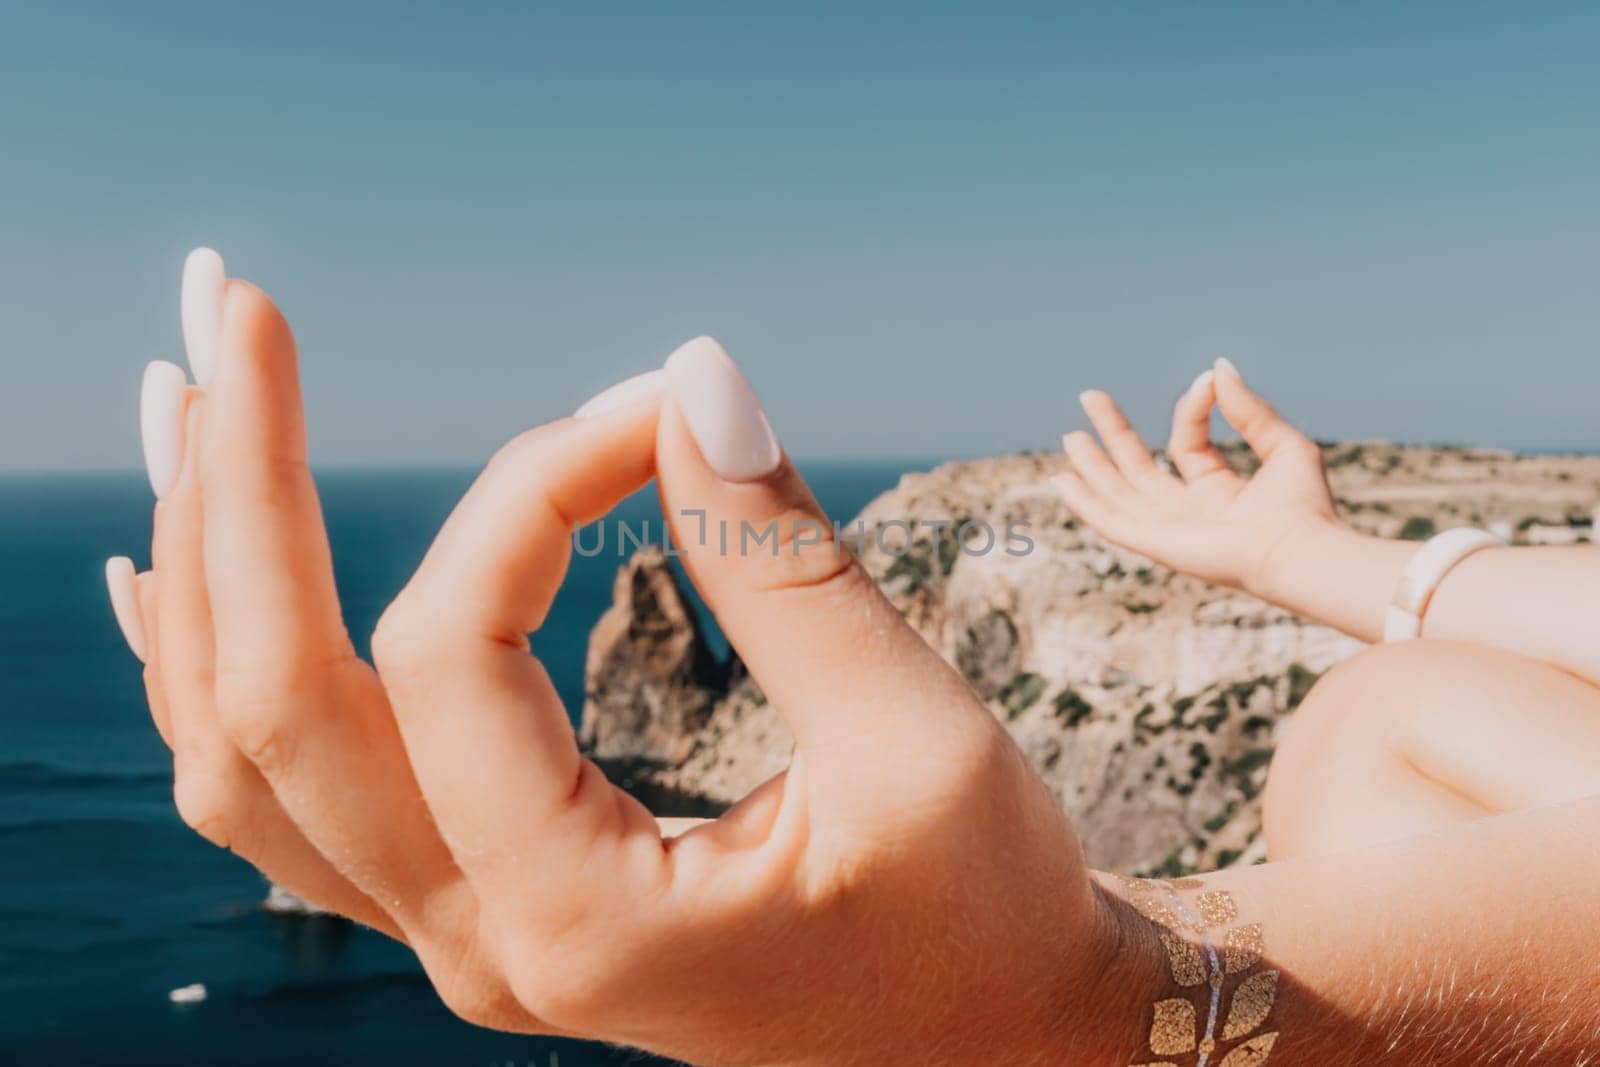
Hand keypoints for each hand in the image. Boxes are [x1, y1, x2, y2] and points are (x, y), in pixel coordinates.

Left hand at [110, 265, 1120, 1064]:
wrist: (989, 1038)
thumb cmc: (979, 908)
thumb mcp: (912, 736)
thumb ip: (786, 562)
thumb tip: (690, 379)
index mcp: (581, 920)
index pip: (457, 656)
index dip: (531, 489)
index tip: (653, 405)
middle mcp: (483, 944)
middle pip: (269, 710)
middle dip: (243, 497)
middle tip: (237, 319)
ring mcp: (463, 933)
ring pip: (246, 756)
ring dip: (209, 575)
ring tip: (186, 414)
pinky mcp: (483, 899)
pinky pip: (293, 790)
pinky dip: (223, 668)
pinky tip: (189, 570)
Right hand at [1055, 358, 1339, 596]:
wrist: (1301, 551)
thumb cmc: (1305, 508)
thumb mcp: (1281, 444)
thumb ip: (1247, 408)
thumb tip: (1216, 368)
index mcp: (1220, 492)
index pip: (1187, 442)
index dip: (1191, 409)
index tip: (1206, 381)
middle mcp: (1191, 513)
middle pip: (1139, 469)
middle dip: (1113, 434)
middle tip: (1089, 396)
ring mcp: (1171, 531)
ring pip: (1119, 495)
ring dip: (1092, 466)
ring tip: (1070, 435)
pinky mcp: (1156, 545)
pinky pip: (1111, 523)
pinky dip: (1084, 503)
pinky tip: (1063, 482)